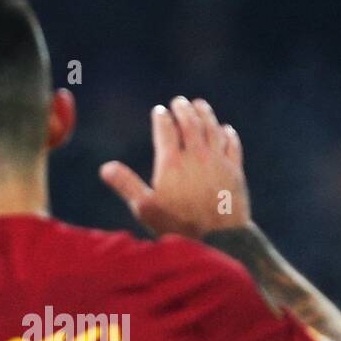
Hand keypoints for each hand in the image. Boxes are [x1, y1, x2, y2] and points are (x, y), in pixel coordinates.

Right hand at [100, 96, 250, 238]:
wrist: (219, 239)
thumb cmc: (178, 226)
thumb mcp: (146, 208)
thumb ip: (126, 185)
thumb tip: (105, 168)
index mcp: (171, 163)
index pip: (165, 130)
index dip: (161, 118)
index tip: (159, 111)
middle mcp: (196, 156)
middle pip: (190, 123)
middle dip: (183, 110)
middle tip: (179, 102)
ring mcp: (218, 162)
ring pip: (212, 129)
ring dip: (205, 114)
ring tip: (200, 105)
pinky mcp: (235, 171)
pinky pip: (232, 145)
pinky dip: (228, 134)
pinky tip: (225, 130)